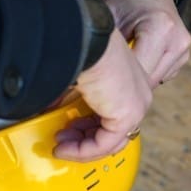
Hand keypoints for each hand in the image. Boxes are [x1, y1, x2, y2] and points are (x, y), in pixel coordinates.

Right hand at [54, 30, 151, 161]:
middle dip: (84, 140)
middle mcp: (138, 93)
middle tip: (61, 140)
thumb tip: (52, 112)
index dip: (88, 128)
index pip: (114, 116)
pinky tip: (64, 148)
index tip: (66, 130)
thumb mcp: (77, 79)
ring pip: (110, 142)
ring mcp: (136, 105)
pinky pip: (104, 145)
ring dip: (81, 148)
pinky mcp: (127, 115)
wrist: (81, 40)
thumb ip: (72, 99)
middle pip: (113, 132)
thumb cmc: (78, 49)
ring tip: (60, 146)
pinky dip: (82, 151)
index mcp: (129, 81)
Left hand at [103, 0, 190, 86]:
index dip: (118, 80)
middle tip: (110, 72)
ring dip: (138, 78)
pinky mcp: (183, 57)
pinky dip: (147, 73)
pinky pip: (160, 78)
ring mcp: (183, 51)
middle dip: (127, 81)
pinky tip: (139, 57)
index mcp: (160, 29)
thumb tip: (97, 73)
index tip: (103, 78)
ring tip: (127, 59)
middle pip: (147, 83)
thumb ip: (108, 46)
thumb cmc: (126, 3)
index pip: (138, 74)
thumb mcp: (110, 19)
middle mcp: (177, 42)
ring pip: (153, 83)